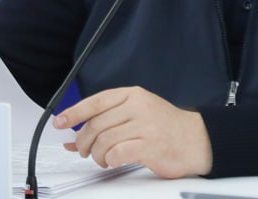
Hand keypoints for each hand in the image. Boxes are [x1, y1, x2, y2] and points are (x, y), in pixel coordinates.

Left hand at [54, 86, 211, 178]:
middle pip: (96, 124)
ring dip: (97, 155)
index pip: (95, 102)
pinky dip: (110, 160)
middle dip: (83, 141)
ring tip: (102, 159)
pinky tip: (114, 161)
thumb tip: (73, 138)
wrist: (198, 139)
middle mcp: (138, 106)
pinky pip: (118, 153)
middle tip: (82, 150)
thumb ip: (107, 122)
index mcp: (133, 95)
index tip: (59, 122)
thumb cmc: (166, 127)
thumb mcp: (137, 115)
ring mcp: (145, 125)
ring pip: (104, 140)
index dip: (74, 113)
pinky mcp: (150, 145)